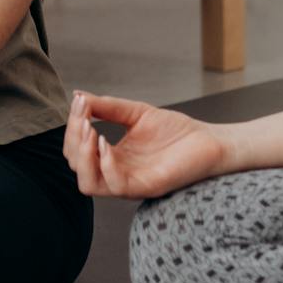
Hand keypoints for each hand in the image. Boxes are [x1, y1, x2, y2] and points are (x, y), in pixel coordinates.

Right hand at [65, 90, 229, 199]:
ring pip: (88, 184)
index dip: (72, 126)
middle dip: (73, 139)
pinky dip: (105, 163)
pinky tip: (106, 142)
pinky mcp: (147, 187)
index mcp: (112, 157)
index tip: (79, 102)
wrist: (209, 141)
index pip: (77, 150)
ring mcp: (130, 182)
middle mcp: (117, 173)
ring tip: (89, 130)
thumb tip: (77, 96)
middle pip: (76, 167)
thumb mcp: (135, 112)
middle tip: (83, 117)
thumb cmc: (176, 130)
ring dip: (82, 156)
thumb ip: (107, 107)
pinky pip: (115, 185)